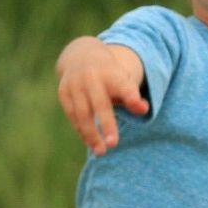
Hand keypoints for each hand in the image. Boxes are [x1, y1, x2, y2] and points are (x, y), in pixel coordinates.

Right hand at [55, 37, 149, 155]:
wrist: (80, 56)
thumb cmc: (109, 75)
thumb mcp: (123, 80)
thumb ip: (132, 97)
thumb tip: (144, 110)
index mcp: (111, 73)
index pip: (124, 86)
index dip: (132, 97)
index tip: (142, 108)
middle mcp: (92, 77)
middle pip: (100, 104)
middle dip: (107, 124)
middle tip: (113, 145)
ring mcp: (75, 84)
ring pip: (83, 114)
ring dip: (91, 134)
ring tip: (101, 151)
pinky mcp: (63, 92)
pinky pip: (72, 115)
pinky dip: (81, 130)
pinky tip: (89, 142)